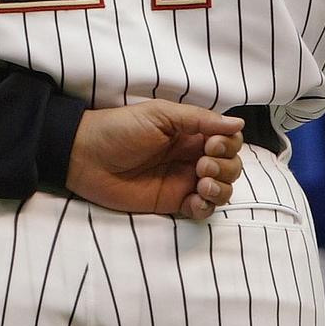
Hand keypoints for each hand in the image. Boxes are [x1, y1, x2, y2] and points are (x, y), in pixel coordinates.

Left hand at [63, 101, 245, 220]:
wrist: (86, 156)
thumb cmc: (119, 129)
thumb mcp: (159, 115)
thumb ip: (199, 120)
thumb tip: (238, 123)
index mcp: (189, 132)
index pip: (228, 140)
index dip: (228, 144)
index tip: (212, 145)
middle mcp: (191, 156)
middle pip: (230, 166)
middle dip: (225, 167)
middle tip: (201, 166)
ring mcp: (183, 181)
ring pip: (222, 189)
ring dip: (221, 188)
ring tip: (199, 184)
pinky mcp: (172, 202)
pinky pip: (202, 210)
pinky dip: (206, 208)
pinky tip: (193, 201)